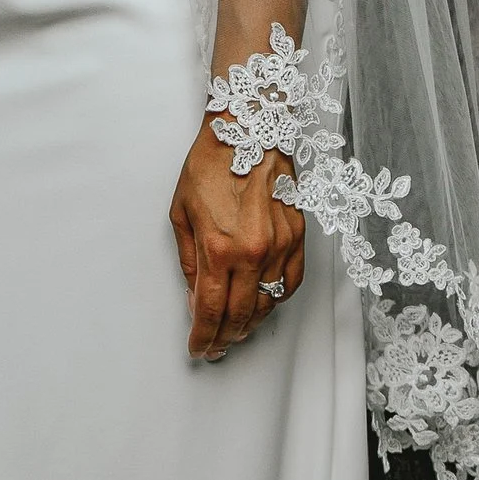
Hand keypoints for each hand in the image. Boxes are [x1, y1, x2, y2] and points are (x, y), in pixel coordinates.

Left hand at [170, 122, 306, 361]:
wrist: (249, 130)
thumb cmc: (210, 165)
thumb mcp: (181, 213)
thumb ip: (189, 262)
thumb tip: (195, 298)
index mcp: (218, 248)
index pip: (211, 310)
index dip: (203, 336)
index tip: (198, 348)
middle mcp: (252, 253)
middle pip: (240, 315)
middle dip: (225, 338)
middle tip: (215, 348)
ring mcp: (279, 247)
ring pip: (268, 304)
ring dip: (251, 324)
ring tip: (236, 331)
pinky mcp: (297, 237)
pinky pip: (290, 283)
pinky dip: (276, 301)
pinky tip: (264, 305)